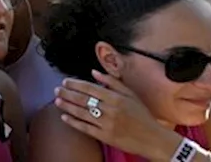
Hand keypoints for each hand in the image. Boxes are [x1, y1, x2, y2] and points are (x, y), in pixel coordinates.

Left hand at [53, 71, 181, 159]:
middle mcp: (110, 110)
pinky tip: (64, 117)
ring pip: (82, 113)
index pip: (91, 88)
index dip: (76, 84)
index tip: (65, 81)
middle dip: (67, 93)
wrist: (153, 139)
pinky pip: (85, 128)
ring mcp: (107, 124)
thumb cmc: (142, 115)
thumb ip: (112, 82)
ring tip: (57, 101)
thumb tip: (94, 72)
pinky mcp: (105, 136)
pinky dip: (73, 122)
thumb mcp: (131, 95)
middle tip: (57, 90)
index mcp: (116, 98)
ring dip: (67, 106)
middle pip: (83, 99)